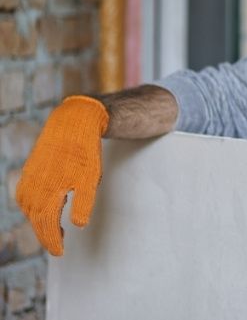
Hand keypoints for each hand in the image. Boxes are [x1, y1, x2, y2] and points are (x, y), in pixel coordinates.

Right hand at [15, 95, 108, 255]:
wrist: (72, 123)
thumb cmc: (84, 152)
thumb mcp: (91, 178)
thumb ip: (84, 202)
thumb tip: (78, 226)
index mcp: (49, 192)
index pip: (47, 225)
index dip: (53, 241)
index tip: (61, 253)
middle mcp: (34, 188)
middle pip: (37, 220)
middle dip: (46, 236)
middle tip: (58, 247)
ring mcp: (29, 179)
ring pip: (29, 209)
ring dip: (39, 223)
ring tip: (55, 231)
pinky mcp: (29, 171)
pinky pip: (26, 197)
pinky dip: (33, 208)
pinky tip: (44, 210)